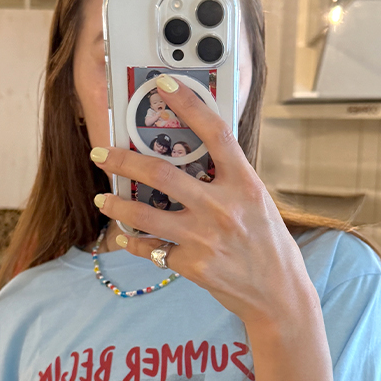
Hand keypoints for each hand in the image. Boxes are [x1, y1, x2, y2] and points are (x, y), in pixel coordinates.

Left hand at [91, 74, 315, 326]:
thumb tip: (195, 157)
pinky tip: (123, 236)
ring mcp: (205, 238)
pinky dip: (133, 242)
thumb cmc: (270, 246)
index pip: (215, 134)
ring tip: (102, 197)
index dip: (189, 104)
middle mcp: (223, 208)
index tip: (164, 84)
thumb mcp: (258, 203)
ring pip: (146, 214)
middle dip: (123, 159)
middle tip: (101, 152)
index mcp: (245, 184)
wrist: (280, 295)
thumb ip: (229, 180)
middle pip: (162, 173)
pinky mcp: (192, 265)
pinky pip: (152, 249)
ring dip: (118, 203)